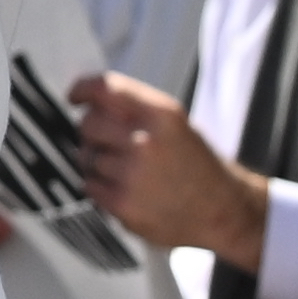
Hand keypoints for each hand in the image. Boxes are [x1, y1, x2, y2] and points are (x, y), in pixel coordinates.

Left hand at [68, 68, 270, 268]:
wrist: (223, 211)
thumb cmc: (195, 165)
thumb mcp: (174, 123)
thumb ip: (135, 108)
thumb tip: (88, 102)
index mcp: (161, 113)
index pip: (105, 88)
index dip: (82, 89)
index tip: (75, 97)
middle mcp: (145, 141)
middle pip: (88, 123)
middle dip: (92, 132)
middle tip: (110, 143)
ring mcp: (133, 174)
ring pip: (85, 156)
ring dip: (96, 162)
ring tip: (126, 171)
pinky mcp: (123, 204)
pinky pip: (88, 184)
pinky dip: (99, 187)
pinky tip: (124, 189)